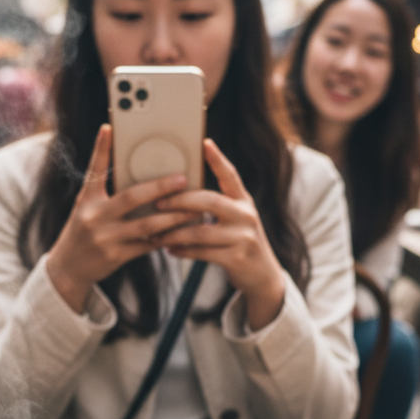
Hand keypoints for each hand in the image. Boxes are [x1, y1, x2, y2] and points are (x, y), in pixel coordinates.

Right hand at [45, 124, 193, 313]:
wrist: (68, 268)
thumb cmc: (83, 232)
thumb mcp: (86, 208)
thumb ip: (106, 193)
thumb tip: (136, 176)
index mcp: (87, 199)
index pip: (94, 169)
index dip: (101, 148)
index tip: (109, 127)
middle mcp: (94, 216)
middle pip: (132, 197)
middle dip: (160, 187)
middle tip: (183, 179)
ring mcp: (105, 237)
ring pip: (146, 224)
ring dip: (173, 217)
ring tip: (193, 210)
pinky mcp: (115, 256)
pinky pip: (146, 245)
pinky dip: (165, 238)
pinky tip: (181, 232)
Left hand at [156, 139, 285, 330]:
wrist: (263, 276)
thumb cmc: (241, 243)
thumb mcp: (237, 219)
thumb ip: (219, 206)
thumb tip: (180, 194)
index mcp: (245, 201)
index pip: (231, 175)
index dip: (218, 159)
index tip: (204, 142)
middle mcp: (246, 215)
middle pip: (209, 201)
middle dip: (180, 201)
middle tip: (158, 202)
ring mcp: (243, 237)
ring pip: (200, 231)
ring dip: (173, 233)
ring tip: (155, 235)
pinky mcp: (237, 258)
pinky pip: (202, 253)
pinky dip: (182, 251)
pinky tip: (169, 250)